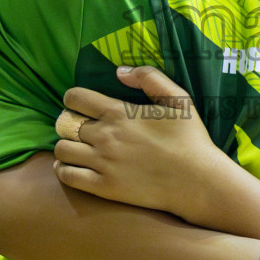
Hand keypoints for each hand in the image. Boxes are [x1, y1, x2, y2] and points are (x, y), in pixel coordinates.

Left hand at [52, 66, 232, 218]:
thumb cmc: (191, 139)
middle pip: (65, 124)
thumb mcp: (178, 98)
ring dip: (65, 146)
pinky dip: (63, 170)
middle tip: (81, 129)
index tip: (80, 105)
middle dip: (70, 123)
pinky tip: (74, 167)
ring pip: (62, 150)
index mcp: (119, 112)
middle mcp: (105, 136)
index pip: (74, 98)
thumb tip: (119, 72)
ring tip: (77, 148)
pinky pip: (67, 176)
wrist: (198, 181)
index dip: (73, 99)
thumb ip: (149, 77)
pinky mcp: (103, 188)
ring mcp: (102, 163)